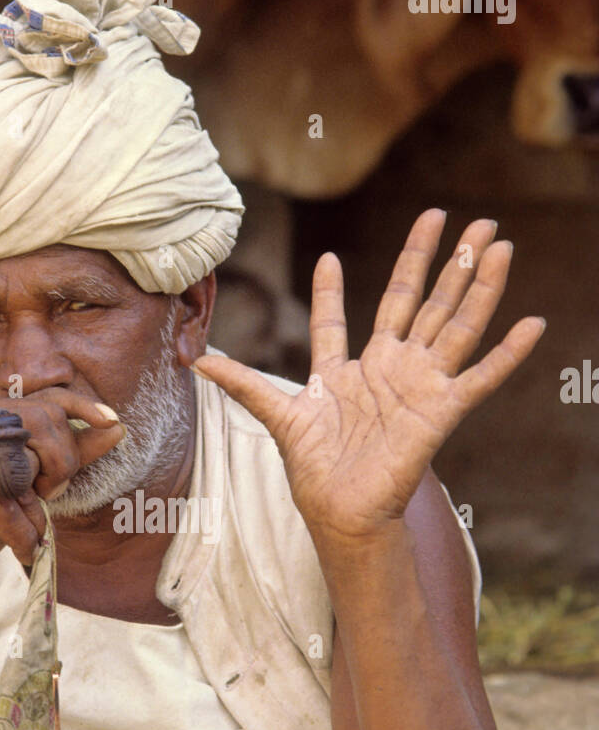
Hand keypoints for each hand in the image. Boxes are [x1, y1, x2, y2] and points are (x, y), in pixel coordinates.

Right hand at [0, 390, 124, 595]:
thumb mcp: (38, 482)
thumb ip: (72, 454)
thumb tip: (117, 428)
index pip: (44, 400)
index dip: (81, 409)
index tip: (113, 422)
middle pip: (41, 426)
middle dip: (59, 468)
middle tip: (47, 496)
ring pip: (24, 468)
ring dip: (35, 509)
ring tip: (26, 526)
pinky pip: (4, 505)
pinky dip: (20, 532)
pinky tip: (22, 546)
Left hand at [193, 209, 545, 545]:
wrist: (342, 513)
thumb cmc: (315, 472)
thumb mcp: (279, 416)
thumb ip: (245, 384)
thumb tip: (197, 363)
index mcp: (344, 373)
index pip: (337, 322)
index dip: (329, 294)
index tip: (326, 260)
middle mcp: (387, 371)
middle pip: (416, 302)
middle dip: (437, 259)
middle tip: (461, 216)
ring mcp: (418, 387)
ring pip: (454, 324)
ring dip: (477, 284)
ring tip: (496, 242)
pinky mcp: (441, 411)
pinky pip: (480, 378)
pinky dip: (507, 353)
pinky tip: (532, 324)